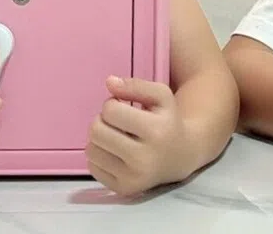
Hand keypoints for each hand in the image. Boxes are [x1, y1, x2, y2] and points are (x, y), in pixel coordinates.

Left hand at [85, 76, 191, 195]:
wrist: (181, 155)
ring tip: (115, 135)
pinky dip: (99, 156)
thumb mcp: (161, 95)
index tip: (125, 107)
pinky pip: (92, 167)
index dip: (113, 104)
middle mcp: (144, 158)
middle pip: (96, 130)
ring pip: (90, 149)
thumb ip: (136, 85)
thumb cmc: (167, 121)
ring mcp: (132, 177)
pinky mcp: (123, 189)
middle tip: (117, 122)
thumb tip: (109, 82)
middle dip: (102, 120)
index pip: (110, 110)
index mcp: (156, 131)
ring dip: (99, 138)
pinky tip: (115, 152)